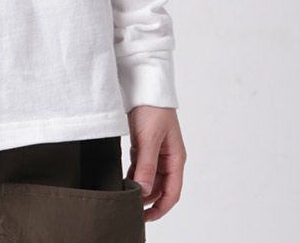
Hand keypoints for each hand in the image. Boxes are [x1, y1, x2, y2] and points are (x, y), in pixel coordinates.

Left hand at [125, 105, 185, 221]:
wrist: (143, 82)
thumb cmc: (152, 107)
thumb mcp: (149, 139)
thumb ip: (147, 166)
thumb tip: (144, 192)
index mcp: (176, 158)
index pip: (172, 192)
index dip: (161, 208)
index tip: (145, 217)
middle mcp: (168, 156)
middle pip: (160, 187)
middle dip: (148, 199)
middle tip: (130, 207)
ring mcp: (155, 150)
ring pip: (149, 177)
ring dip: (139, 186)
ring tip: (125, 194)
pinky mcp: (143, 143)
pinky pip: (140, 165)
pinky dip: (133, 173)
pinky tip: (123, 178)